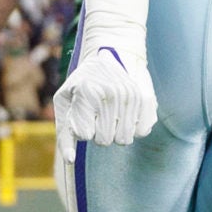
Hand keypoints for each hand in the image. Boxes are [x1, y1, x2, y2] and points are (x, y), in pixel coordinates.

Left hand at [53, 40, 157, 166]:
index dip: (81, 129)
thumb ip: (64, 134)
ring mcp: (131, 96)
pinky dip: (134, 127)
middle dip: (98, 132)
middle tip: (97, 113)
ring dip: (116, 131)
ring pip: (124, 139)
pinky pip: (143, 132)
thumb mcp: (64, 102)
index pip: (85, 136)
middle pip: (104, 140)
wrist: (112, 51)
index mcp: (87, 93)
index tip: (82, 113)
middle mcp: (111, 94)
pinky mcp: (147, 99)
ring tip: (111, 113)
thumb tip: (70, 161)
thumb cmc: (82, 83)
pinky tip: (127, 112)